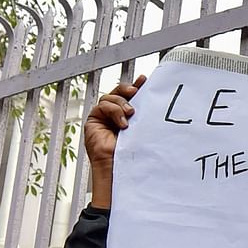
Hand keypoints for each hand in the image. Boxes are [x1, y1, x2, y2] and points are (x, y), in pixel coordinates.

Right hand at [84, 74, 145, 209]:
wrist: (120, 168)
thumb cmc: (134, 153)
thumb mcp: (142, 128)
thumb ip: (144, 113)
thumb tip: (154, 97)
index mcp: (129, 116)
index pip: (131, 96)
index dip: (136, 85)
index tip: (144, 80)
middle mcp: (116, 114)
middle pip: (119, 92)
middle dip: (127, 89)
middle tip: (136, 92)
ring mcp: (104, 116)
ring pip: (110, 97)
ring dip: (121, 103)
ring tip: (130, 115)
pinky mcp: (94, 119)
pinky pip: (102, 106)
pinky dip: (113, 110)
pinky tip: (122, 123)